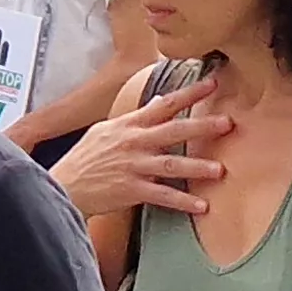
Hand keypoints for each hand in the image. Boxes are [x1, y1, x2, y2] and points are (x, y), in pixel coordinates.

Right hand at [50, 74, 226, 221]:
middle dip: (202, 126)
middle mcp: (134, 143)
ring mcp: (133, 167)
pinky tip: (202, 207)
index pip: (164, 104)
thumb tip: (159, 102)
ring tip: (219, 170)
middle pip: (173, 131)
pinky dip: (182, 202)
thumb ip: (136, 118)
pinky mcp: (131, 190)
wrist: (64, 186)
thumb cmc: (85, 158)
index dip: (189, 93)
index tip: (213, 83)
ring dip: (196, 167)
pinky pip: (162, 196)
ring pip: (171, 165)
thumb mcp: (107, 130)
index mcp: (129, 125)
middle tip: (228, 123)